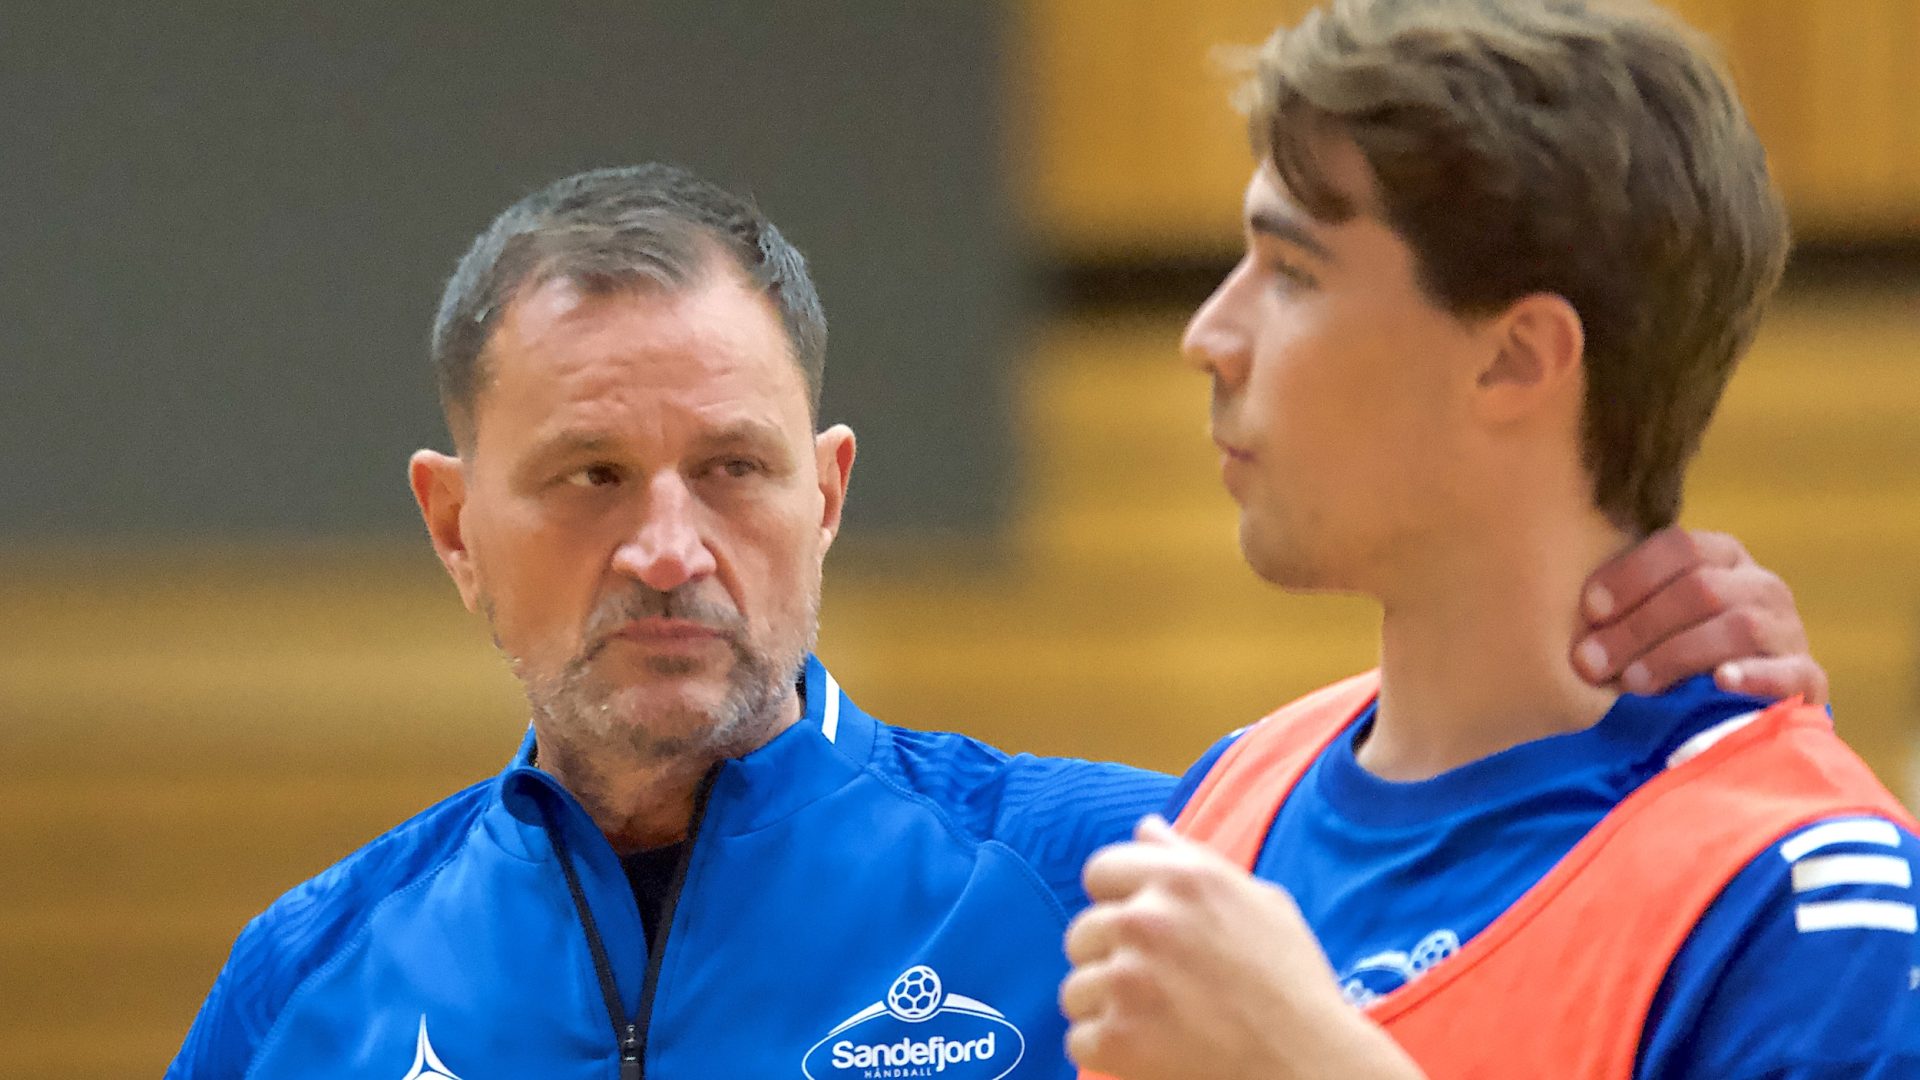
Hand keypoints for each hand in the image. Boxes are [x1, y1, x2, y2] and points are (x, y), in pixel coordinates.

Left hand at [1062, 817, 1423, 1079]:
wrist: (1308, 1063)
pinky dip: (1109, 1050)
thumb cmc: (1290, 983)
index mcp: (1180, 880)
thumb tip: (1146, 828)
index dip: (1117, 900)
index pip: (1100, 871)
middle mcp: (1146, 920)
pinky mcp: (1117, 1036)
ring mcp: (1127, 979)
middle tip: (1158, 984)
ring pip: (1076, 989)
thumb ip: (1192, 858)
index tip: (1141, 930)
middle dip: (1109, 958)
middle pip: (1081, 933)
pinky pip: (1080, 1038)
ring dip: (1107, 1007)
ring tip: (1159, 1019)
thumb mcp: (1258, 900)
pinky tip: (1151, 1049)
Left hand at [1574, 527, 1826, 703]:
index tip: (1589, 610)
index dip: (1631, 575)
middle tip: (1590, 664)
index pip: (1679, 546)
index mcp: (1721, 557)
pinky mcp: (1808, 678)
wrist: (1749, 704)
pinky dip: (1753, 675)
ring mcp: (1788, 629)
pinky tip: (1718, 682)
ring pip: (1736, 626)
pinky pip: (1788, 671)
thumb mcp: (1653, 620)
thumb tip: (1568, 617)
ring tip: (1633, 683)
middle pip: (1700, 590)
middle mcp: (1760, 584)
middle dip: (1637, 627)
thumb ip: (1623, 608)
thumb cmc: (1678, 651)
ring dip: (1676, 654)